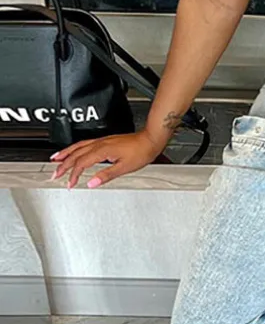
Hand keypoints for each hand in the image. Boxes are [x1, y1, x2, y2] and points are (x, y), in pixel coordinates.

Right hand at [49, 129, 165, 188]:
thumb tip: (91, 183)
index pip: (81, 163)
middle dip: (63, 164)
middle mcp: (99, 144)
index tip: (70, 184)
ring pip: (78, 146)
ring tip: (55, 159)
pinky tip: (73, 151)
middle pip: (76, 154)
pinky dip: (75, 148)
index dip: (73, 175)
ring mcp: (101, 141)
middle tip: (55, 174)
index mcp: (102, 151)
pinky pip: (84, 143)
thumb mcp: (124, 168)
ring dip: (65, 153)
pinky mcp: (104, 140)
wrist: (150, 140)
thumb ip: (106, 175)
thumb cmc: (140, 152)